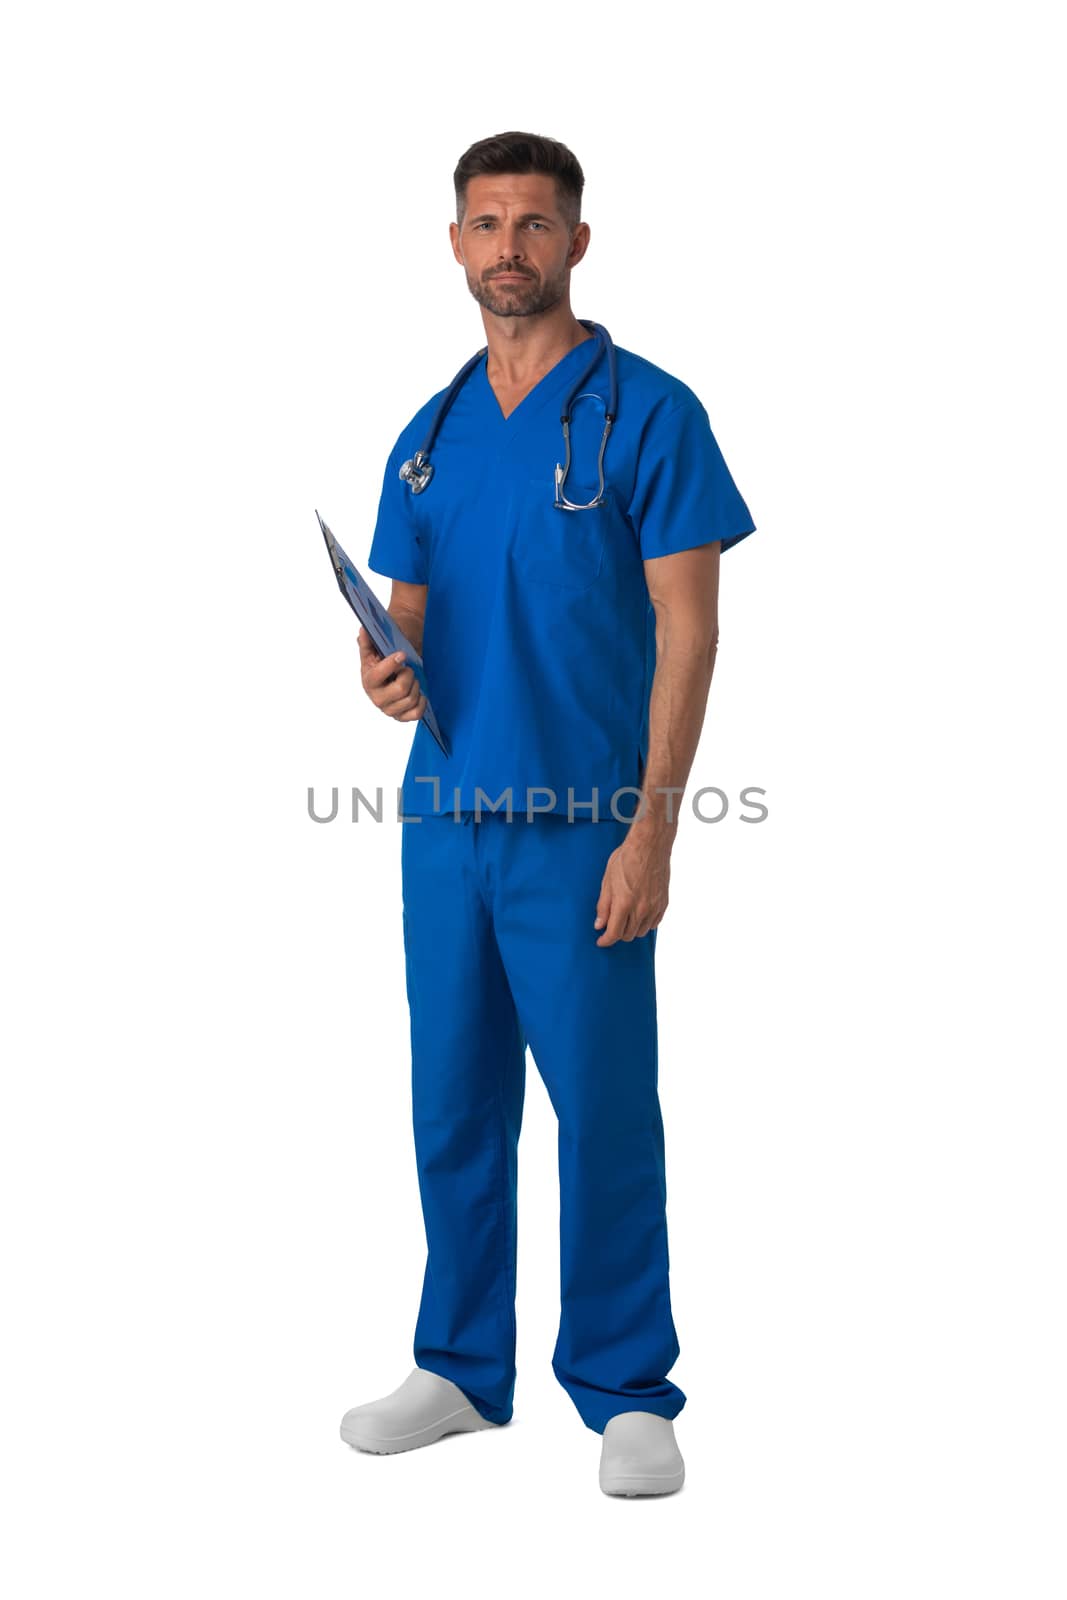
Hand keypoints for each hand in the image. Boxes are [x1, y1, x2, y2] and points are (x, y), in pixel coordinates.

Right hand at [357, 626, 426, 722]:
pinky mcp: (401, 717)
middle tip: (408, 669)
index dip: (391, 665)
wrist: (395, 674)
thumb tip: (363, 630)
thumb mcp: (375, 650)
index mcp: (368, 680)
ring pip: (411, 699)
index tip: (402, 654)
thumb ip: (368, 641)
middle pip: (400, 689)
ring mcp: (389, 710)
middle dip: (409, 675)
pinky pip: (416, 714)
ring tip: (411, 680)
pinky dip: (421, 702)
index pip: (377, 675)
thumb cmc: (384, 662)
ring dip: (416, 686)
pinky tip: (418, 693)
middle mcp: (376, 698)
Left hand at [593, 827, 671, 945]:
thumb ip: (603, 905)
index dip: (605, 940)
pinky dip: (645, 923)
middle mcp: (641, 908)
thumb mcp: (607, 880)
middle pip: (628, 935)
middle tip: (611, 924)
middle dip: (617, 933)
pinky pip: (654, 924)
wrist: (650, 845)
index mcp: (624, 903)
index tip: (601, 941)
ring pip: (642, 932)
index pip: (614, 933)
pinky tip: (638, 914)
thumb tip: (599, 924)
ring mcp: (654, 907)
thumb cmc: (627, 858)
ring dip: (632, 929)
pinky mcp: (664, 903)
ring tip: (625, 918)